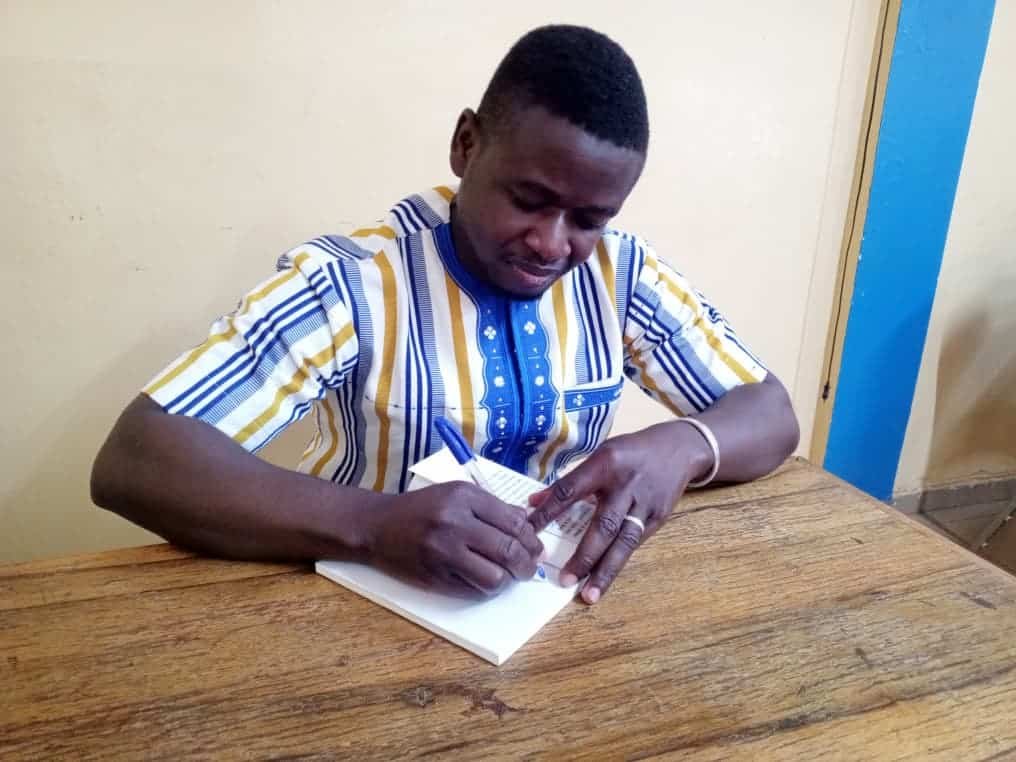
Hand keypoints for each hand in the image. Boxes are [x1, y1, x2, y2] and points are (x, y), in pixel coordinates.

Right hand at [364, 482, 543, 598]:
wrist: (377, 525)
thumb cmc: (421, 508)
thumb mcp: (455, 494)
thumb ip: (491, 506)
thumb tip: (526, 522)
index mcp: (464, 497)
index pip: (513, 521)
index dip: (530, 539)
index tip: (535, 547)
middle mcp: (455, 522)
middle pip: (508, 549)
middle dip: (526, 563)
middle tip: (528, 567)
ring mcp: (444, 551)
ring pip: (494, 576)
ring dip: (507, 580)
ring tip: (507, 576)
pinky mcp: (435, 576)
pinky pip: (473, 589)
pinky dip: (485, 587)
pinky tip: (485, 580)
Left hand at [528, 421, 711, 603]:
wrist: (678, 448)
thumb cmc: (629, 451)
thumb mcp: (600, 455)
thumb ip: (570, 481)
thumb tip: (534, 502)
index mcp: (605, 465)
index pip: (570, 492)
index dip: (548, 512)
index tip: (529, 532)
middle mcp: (625, 486)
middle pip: (602, 526)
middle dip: (583, 556)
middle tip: (564, 579)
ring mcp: (644, 504)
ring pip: (623, 542)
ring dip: (604, 571)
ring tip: (588, 594)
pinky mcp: (658, 518)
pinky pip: (635, 544)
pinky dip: (618, 562)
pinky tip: (604, 579)